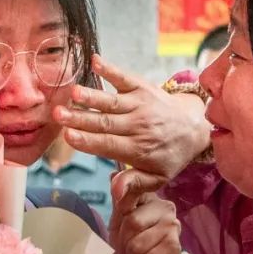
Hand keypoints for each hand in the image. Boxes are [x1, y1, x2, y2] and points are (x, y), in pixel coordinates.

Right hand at [56, 56, 210, 178]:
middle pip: (105, 122)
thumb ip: (135, 185)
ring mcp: (140, 104)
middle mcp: (138, 125)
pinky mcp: (142, 87)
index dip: (88, 140)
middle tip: (58, 114)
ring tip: (73, 92)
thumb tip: (115, 191)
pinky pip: (124, 77)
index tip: (69, 136)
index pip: (108, 145)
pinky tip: (95, 61)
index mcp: (138, 149)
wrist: (194, 127)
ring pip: (112, 101)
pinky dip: (110, 69)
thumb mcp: (157, 178)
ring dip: (91, 96)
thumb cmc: (169, 155)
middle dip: (80, 118)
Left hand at [110, 182, 183, 253]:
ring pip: (137, 243)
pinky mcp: (175, 247)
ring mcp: (172, 227)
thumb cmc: (134, 248)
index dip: (123, 210)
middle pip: (132, 221)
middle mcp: (166, 207)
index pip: (133, 191)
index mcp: (151, 198)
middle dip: (126, 241)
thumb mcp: (119, 223)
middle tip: (132, 247)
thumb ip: (118, 200)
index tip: (124, 219)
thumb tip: (113, 173)